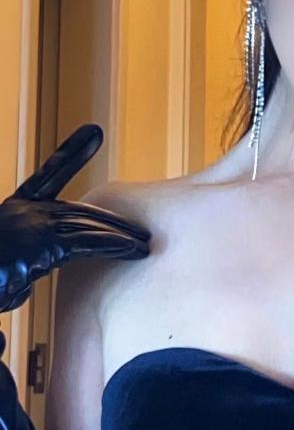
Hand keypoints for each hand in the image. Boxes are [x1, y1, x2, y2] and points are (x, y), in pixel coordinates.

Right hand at [0, 124, 149, 312]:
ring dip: (119, 234)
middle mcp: (23, 213)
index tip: (93, 131)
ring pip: (87, 225)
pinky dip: (112, 244)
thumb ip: (12, 284)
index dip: (70, 154)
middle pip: (79, 211)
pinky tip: (133, 248)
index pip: (46, 176)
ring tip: (143, 244)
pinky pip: (84, 243)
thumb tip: (20, 297)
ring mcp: (32, 226)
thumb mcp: (0, 281)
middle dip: (112, 221)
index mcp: (15, 209)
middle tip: (141, 231)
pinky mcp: (40, 245)